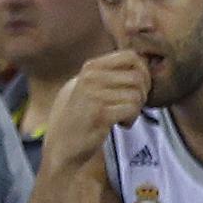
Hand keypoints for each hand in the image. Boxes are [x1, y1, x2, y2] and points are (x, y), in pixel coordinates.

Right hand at [39, 51, 149, 173]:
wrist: (59, 147)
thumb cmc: (73, 119)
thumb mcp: (82, 86)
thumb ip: (104, 75)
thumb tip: (137, 65)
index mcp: (90, 67)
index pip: (130, 55)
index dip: (143, 71)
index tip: (138, 88)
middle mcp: (91, 77)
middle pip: (138, 76)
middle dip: (143, 93)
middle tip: (134, 106)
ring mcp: (94, 95)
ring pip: (137, 94)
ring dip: (137, 108)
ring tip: (125, 117)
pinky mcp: (100, 115)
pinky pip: (132, 109)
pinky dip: (132, 119)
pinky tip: (121, 124)